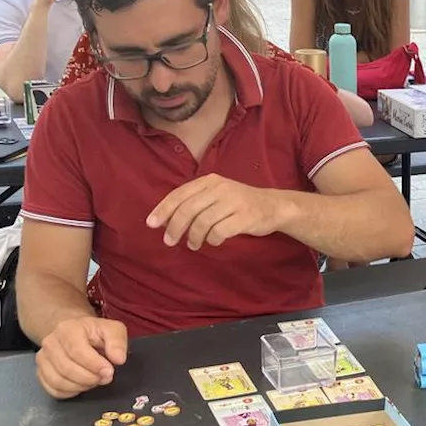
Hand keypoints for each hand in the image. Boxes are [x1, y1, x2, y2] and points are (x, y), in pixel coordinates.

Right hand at [36, 317, 128, 398]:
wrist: (75, 333)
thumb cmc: (95, 333)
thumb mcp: (113, 330)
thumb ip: (117, 342)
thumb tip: (118, 359)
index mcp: (68, 329)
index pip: (77, 351)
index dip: (94, 365)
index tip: (109, 372)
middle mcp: (50, 343)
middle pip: (66, 368)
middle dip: (89, 378)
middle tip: (104, 378)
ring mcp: (43, 358)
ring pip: (58, 381)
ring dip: (80, 386)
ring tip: (94, 381)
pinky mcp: (41, 371)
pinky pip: (52, 389)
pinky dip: (69, 392)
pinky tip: (81, 385)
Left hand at [147, 174, 279, 249]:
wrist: (274, 206)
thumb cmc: (239, 203)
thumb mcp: (217, 195)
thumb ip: (194, 202)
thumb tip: (165, 220)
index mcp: (210, 181)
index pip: (180, 194)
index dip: (163, 210)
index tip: (151, 224)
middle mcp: (220, 188)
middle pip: (188, 209)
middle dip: (175, 227)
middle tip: (169, 241)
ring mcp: (233, 202)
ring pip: (202, 222)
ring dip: (193, 237)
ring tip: (193, 245)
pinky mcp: (245, 217)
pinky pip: (220, 231)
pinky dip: (212, 239)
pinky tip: (213, 242)